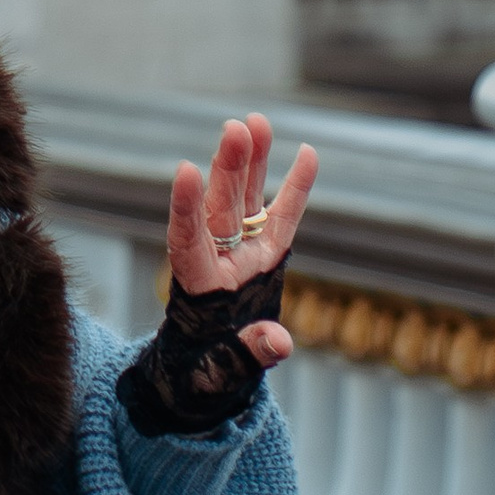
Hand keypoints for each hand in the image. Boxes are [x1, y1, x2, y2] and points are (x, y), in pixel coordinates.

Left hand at [164, 114, 317, 368]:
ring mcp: (243, 251)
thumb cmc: (206, 373)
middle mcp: (218, 259)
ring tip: (256, 122)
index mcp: (197, 285)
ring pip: (246, 200)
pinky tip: (309, 153)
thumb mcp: (222, 372)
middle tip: (234, 128)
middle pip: (221, 208)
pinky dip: (295, 188)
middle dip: (228, 169)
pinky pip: (282, 216)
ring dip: (252, 162)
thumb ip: (250, 354)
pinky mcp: (268, 254)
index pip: (187, 239)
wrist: (212, 370)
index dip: (186, 206)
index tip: (186, 169)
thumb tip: (279, 343)